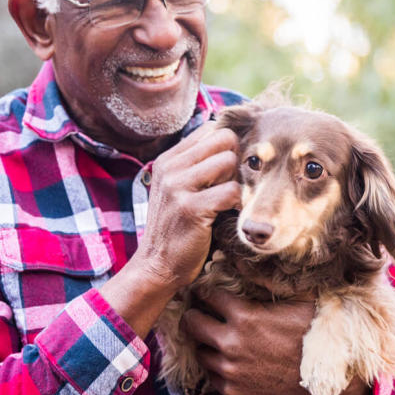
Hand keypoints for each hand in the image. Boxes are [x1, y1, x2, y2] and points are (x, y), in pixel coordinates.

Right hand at [133, 123, 240, 290]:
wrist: (157, 265)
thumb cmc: (176, 227)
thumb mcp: (176, 189)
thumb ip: (196, 166)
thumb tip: (230, 141)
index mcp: (169, 159)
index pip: (210, 129)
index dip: (227, 147)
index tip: (227, 171)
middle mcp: (171, 168)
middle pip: (224, 138)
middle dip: (235, 160)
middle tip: (230, 184)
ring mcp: (178, 186)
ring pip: (229, 161)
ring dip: (236, 181)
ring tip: (228, 200)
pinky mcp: (191, 208)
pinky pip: (231, 191)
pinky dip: (237, 203)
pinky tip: (229, 214)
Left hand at [182, 287, 372, 394]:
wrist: (328, 382)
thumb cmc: (316, 337)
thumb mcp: (298, 301)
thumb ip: (268, 282)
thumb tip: (244, 262)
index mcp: (245, 316)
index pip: (208, 296)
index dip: (205, 292)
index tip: (204, 292)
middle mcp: (231, 343)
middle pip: (193, 324)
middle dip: (194, 316)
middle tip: (197, 314)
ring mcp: (231, 371)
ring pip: (200, 352)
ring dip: (206, 344)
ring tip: (215, 340)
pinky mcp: (234, 393)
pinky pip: (214, 377)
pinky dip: (218, 368)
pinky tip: (230, 362)